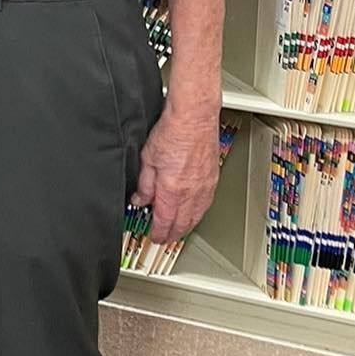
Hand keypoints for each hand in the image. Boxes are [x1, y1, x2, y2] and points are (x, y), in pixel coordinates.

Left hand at [130, 88, 221, 245]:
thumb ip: (144, 184)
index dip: (159, 232)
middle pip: (183, 223)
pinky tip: (194, 212)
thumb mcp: (147, 159)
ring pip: (197, 216)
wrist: (195, 117)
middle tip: (165, 238)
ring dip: (187, 226)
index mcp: (173, 189)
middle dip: (173, 234)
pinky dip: (198, 213)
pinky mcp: (213, 178)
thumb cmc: (173, 131)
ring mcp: (205, 186)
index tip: (154, 237)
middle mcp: (192, 192)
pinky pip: (206, 204)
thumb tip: (140, 199)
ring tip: (178, 230)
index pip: (165, 221)